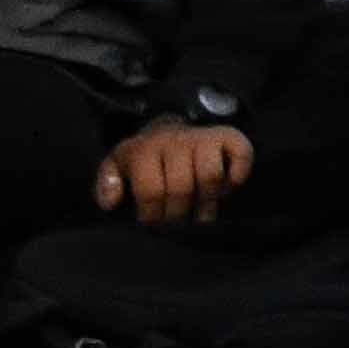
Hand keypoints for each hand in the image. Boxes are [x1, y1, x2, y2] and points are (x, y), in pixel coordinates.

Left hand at [96, 114, 253, 227]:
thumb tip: (110, 203)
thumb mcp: (117, 165)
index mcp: (146, 149)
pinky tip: (225, 189)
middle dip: (178, 214)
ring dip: (207, 202)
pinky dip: (237, 177)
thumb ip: (107, 183)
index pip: (151, 190)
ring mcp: (204, 137)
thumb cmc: (144, 156)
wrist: (169, 127)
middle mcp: (176, 140)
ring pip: (211, 176)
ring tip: (201, 213)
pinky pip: (241, 155)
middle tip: (176, 221)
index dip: (153, 214)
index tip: (153, 220)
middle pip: (181, 188)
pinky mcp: (228, 136)